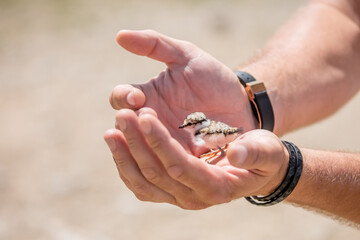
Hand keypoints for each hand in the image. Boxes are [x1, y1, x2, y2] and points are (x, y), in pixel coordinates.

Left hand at [104, 110, 287, 208]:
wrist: (252, 163)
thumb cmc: (261, 155)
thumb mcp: (267, 150)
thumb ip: (256, 152)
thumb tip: (235, 153)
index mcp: (216, 187)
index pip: (180, 167)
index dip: (161, 143)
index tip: (145, 116)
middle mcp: (193, 196)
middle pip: (156, 173)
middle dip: (137, 144)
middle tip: (123, 116)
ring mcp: (178, 195)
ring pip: (143, 181)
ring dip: (125, 155)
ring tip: (112, 130)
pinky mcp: (168, 188)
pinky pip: (141, 182)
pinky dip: (126, 164)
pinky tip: (117, 143)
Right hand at [110, 30, 255, 154]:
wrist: (239, 105)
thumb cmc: (212, 78)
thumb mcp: (187, 56)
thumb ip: (156, 44)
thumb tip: (119, 36)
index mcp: (145, 98)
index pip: (119, 99)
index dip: (123, 98)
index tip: (138, 98)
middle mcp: (148, 123)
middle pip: (125, 129)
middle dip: (129, 126)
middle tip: (144, 119)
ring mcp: (161, 145)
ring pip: (140, 152)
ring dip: (143, 147)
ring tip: (156, 141)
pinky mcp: (178, 163)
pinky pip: (162, 169)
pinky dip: (160, 167)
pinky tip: (168, 163)